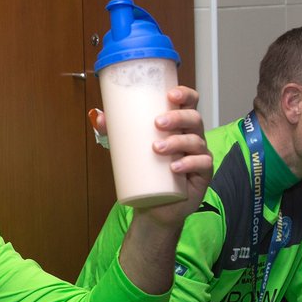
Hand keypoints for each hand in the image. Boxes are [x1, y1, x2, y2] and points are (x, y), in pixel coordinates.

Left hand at [89, 85, 214, 228]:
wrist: (153, 206)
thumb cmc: (146, 173)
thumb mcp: (128, 150)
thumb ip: (115, 133)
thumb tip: (98, 117)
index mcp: (179, 126)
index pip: (190, 102)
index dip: (185, 94)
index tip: (170, 95)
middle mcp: (192, 137)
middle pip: (194, 119)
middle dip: (177, 118)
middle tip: (157, 123)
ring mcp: (199, 155)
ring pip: (196, 141)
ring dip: (177, 142)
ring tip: (157, 148)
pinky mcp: (203, 174)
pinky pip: (203, 164)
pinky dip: (190, 163)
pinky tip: (175, 167)